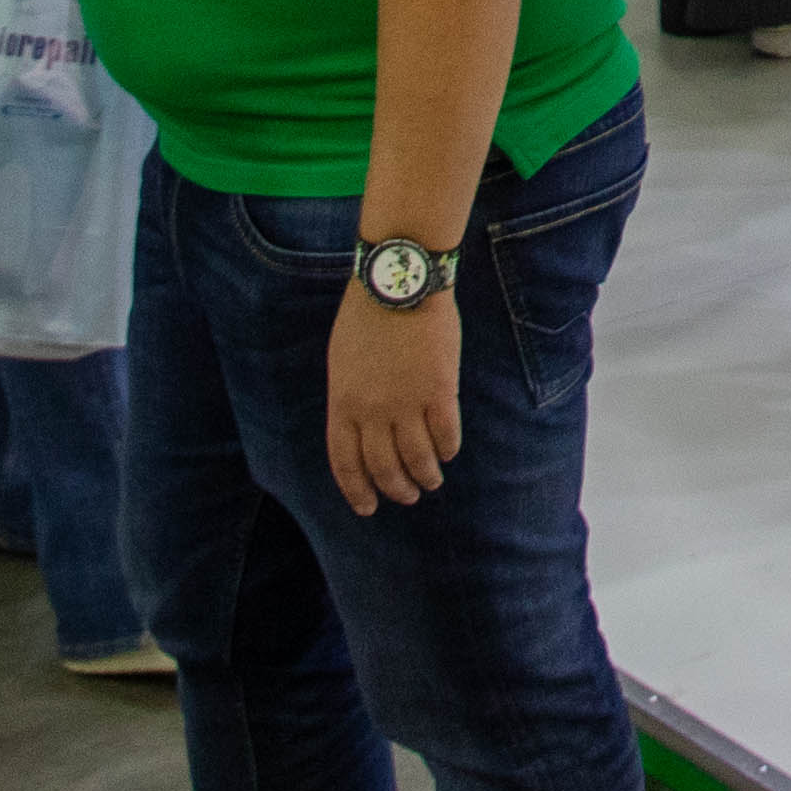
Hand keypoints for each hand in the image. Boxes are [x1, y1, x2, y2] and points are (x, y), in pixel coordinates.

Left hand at [326, 286, 463, 513]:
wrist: (398, 282)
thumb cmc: (365, 316)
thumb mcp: (342, 363)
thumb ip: (350, 400)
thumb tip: (364, 432)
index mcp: (343, 404)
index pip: (346, 463)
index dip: (357, 491)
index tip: (368, 508)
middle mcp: (372, 412)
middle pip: (384, 467)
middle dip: (396, 489)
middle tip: (407, 496)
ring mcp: (407, 402)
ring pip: (417, 459)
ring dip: (425, 477)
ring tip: (432, 482)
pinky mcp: (439, 390)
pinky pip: (445, 434)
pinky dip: (447, 450)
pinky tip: (448, 453)